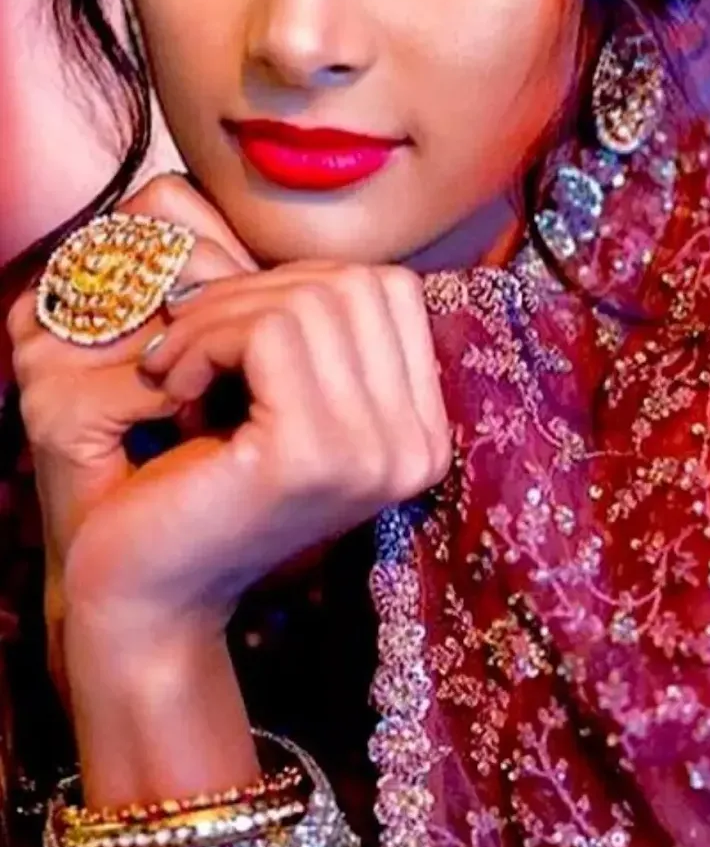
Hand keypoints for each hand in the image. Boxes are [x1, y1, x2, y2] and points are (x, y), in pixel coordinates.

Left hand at [8, 175, 449, 801]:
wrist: (149, 588)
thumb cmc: (204, 482)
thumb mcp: (284, 399)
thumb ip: (323, 335)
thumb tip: (320, 257)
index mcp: (424, 434)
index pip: (388, 291)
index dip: (297, 284)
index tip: (230, 332)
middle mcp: (419, 448)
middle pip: (353, 285)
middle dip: (252, 291)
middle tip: (187, 340)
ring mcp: (375, 454)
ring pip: (307, 301)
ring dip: (218, 315)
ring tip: (175, 363)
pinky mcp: (313, 455)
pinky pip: (267, 332)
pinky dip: (206, 339)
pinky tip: (173, 385)